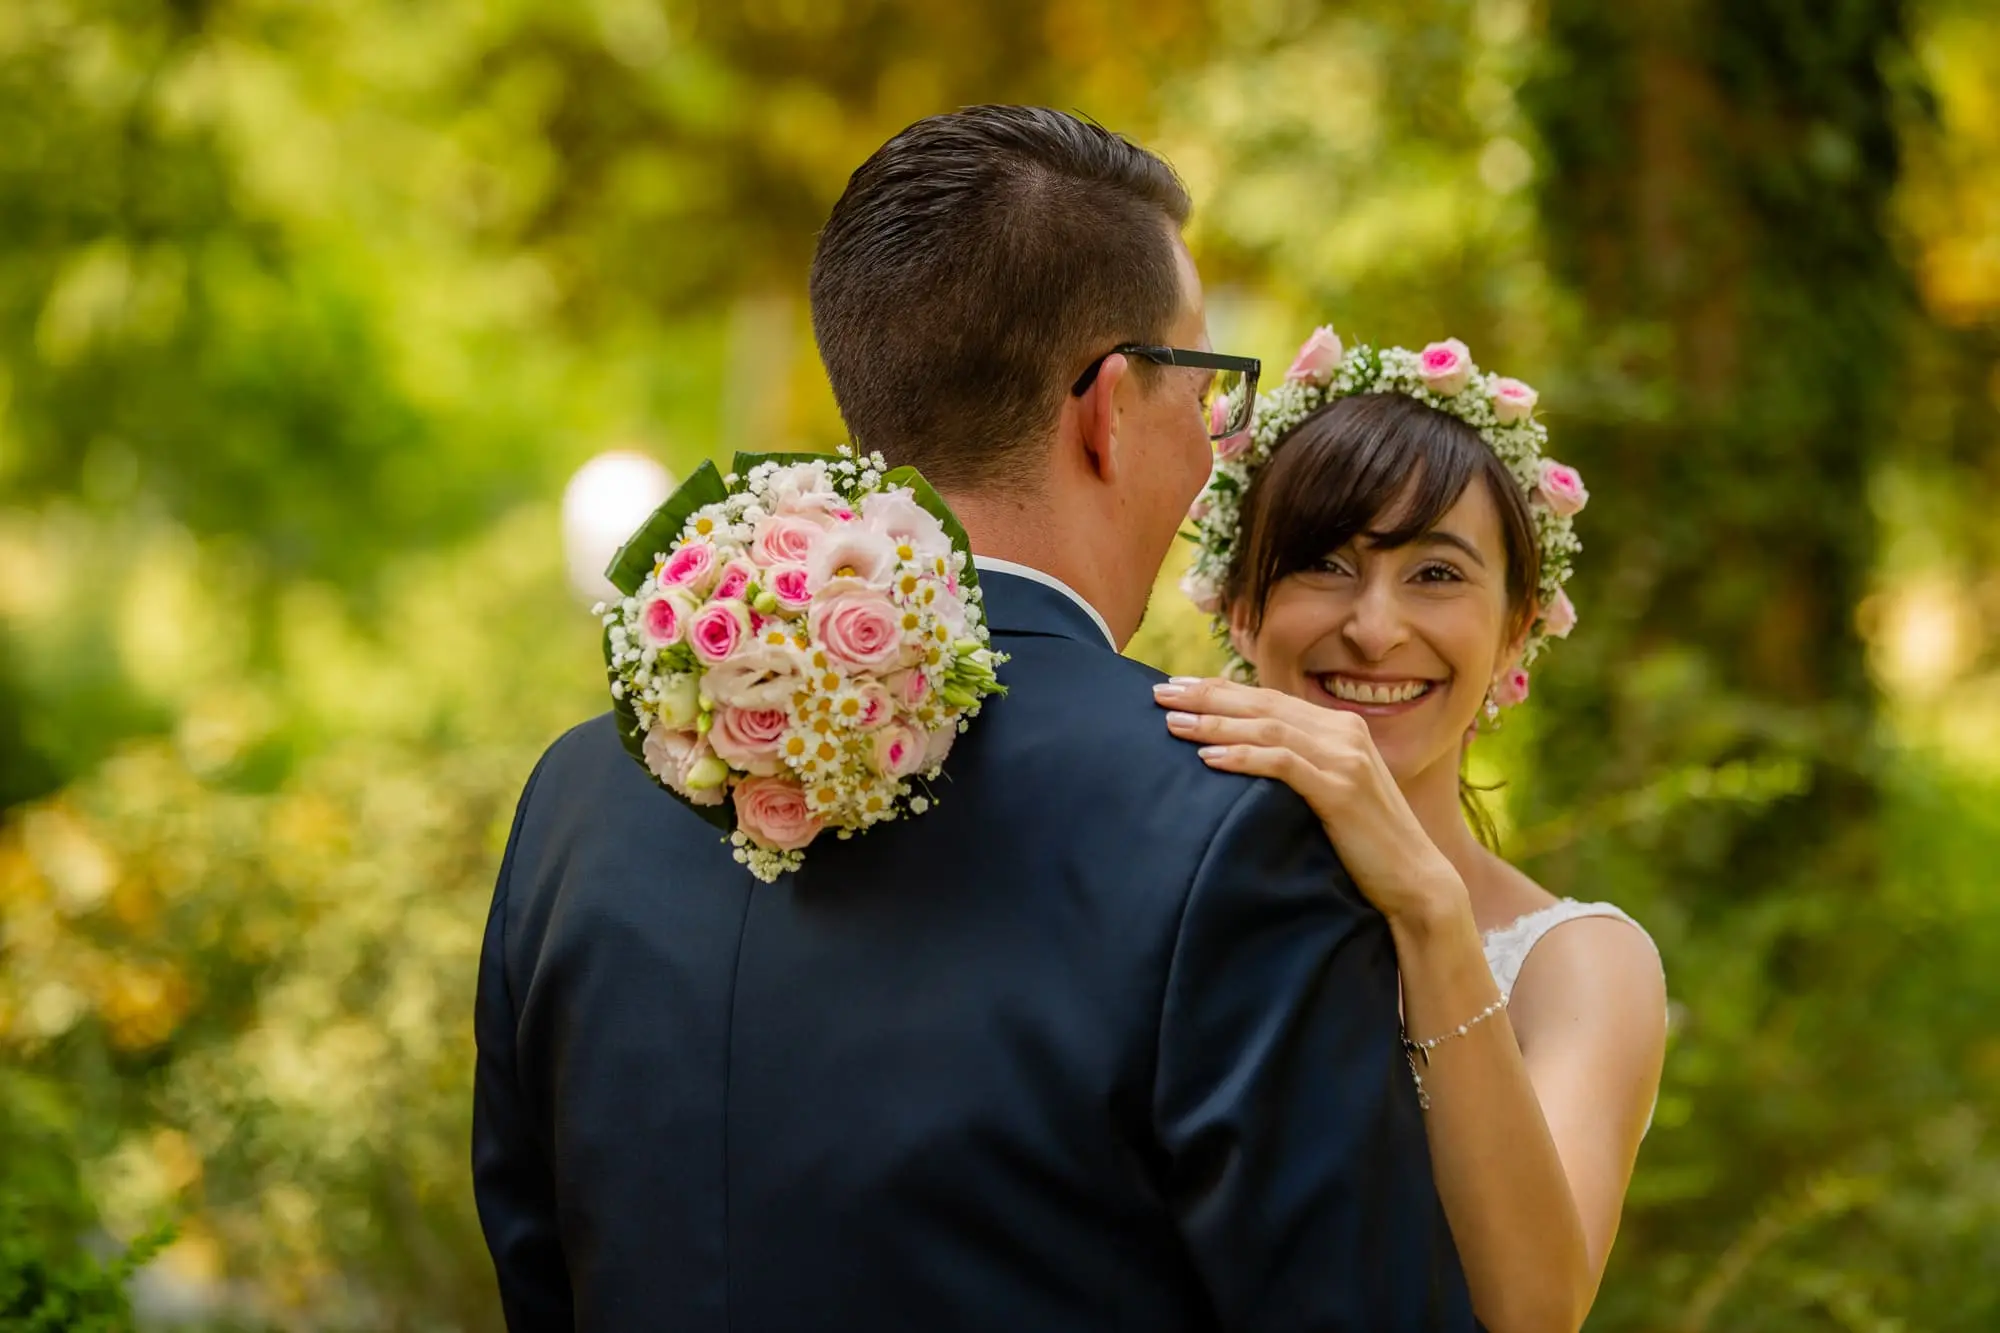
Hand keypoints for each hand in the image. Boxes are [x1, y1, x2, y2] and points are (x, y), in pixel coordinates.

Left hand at [1154, 676, 1466, 924]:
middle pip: (1262, 704)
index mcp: (1339, 728)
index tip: (1177, 686)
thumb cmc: (1365, 846)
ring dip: (1216, 723)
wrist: (1415, 883)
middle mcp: (1344, 732)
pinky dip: (1243, 756)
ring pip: (1268, 728)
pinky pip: (1283, 764)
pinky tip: (1209, 758)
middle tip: (1160, 694)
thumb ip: (1298, 768)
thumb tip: (1241, 757)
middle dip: (1207, 696)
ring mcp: (1345, 758)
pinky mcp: (1342, 789)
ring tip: (1173, 724)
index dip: (1220, 689)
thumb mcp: (1329, 794)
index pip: (1269, 698)